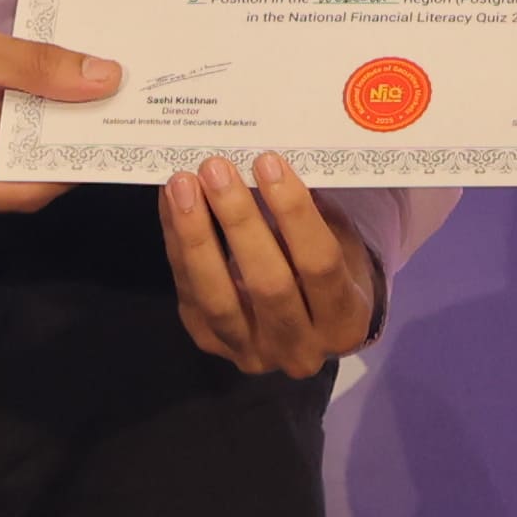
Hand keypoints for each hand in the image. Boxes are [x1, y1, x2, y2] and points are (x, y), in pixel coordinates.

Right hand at [0, 0, 91, 232]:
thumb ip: (37, 69)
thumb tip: (101, 80)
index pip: (19, 190)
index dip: (69, 160)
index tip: (109, 130)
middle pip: (6, 182)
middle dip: (48, 139)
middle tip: (96, 99)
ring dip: (23, 130)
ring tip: (62, 88)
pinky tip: (20, 92)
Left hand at [160, 155, 380, 374]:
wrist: (307, 324)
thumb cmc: (328, 270)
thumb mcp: (338, 241)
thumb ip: (308, 214)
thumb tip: (264, 164)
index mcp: (345, 321)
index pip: (320, 264)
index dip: (294, 213)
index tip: (267, 163)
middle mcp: (301, 349)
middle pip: (268, 284)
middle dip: (239, 220)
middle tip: (216, 168)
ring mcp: (252, 353)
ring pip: (219, 299)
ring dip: (196, 236)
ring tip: (182, 186)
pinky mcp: (211, 343)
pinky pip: (190, 294)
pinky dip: (178, 244)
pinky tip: (171, 204)